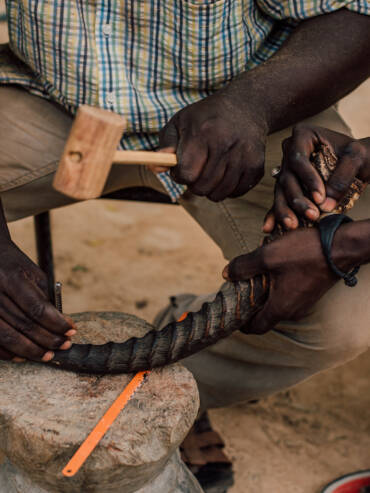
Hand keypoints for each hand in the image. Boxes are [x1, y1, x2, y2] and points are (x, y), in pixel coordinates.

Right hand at [0, 239, 75, 361]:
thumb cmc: (12, 265)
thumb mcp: (32, 272)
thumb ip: (44, 296)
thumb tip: (60, 323)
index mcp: (11, 278)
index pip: (37, 308)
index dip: (56, 323)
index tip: (71, 330)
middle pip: (24, 324)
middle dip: (48, 339)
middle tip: (64, 345)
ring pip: (8, 337)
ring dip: (31, 350)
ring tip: (48, 355)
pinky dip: (8, 353)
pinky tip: (23, 356)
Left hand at [156, 92, 266, 201]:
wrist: (246, 106)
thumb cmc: (206, 116)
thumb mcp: (180, 122)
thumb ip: (165, 145)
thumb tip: (155, 168)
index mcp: (204, 133)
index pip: (187, 173)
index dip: (179, 176)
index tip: (180, 168)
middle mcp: (226, 145)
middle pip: (202, 187)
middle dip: (193, 184)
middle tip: (195, 172)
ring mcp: (244, 156)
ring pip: (219, 194)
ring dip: (209, 189)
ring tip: (208, 173)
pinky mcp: (256, 166)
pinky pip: (236, 193)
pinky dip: (227, 189)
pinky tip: (224, 174)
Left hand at [222, 225, 354, 332]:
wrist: (342, 247)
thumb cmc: (305, 252)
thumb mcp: (268, 256)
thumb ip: (244, 266)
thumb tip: (226, 274)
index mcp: (280, 308)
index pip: (256, 328)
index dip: (241, 324)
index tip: (232, 313)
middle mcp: (293, 311)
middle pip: (265, 317)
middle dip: (251, 306)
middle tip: (239, 291)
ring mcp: (304, 303)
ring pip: (277, 305)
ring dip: (264, 295)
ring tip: (254, 276)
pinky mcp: (311, 293)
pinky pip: (288, 297)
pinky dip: (277, 289)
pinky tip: (273, 270)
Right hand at [264, 126, 369, 231]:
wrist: (358, 163)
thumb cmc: (358, 154)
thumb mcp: (357, 158)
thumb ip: (343, 176)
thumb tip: (325, 204)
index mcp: (303, 135)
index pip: (299, 159)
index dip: (308, 179)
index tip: (321, 198)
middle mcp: (289, 152)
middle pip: (287, 178)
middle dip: (297, 199)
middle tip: (312, 215)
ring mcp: (286, 170)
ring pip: (281, 192)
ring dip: (285, 211)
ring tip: (292, 226)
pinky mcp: (287, 186)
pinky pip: (280, 201)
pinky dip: (275, 215)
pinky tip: (268, 228)